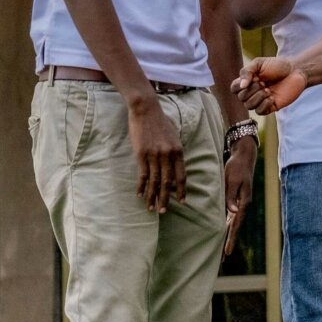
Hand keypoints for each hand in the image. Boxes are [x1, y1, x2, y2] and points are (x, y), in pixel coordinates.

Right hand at [126, 96, 186, 212]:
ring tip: (151, 207)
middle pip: (168, 182)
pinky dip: (141, 186)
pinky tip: (139, 195)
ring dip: (153, 196)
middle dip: (166, 198)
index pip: (181, 175)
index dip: (181, 190)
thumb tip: (176, 163)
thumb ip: (175, 150)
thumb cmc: (160, 121)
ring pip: (155, 181)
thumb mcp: (174, 135)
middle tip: (164, 211)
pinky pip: (143, 174)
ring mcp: (154, 155)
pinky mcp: (141, 154)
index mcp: (178, 151)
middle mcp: (168, 155)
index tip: (182, 202)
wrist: (146, 110)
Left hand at [222, 136, 256, 256]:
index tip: (226, 252)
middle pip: (235, 228)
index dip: (231, 239)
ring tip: (222, 250)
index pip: (236, 225)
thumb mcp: (232, 180)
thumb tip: (233, 212)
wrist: (244, 156)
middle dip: (228, 242)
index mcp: (243, 202)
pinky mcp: (236, 199)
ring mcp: (240, 203)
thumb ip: (231, 196)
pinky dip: (227, 226)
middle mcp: (243, 205)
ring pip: (233, 223)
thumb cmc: (237, 167)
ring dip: (228, 236)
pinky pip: (231, 217)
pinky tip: (223, 232)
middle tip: (222, 258)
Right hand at [237, 56, 310, 115]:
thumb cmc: (278, 66)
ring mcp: (260, 100)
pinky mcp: (270, 107)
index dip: (239, 85)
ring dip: (259, 97)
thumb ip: (247, 71)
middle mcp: (252, 92)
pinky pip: (259, 112)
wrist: (296, 71)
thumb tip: (241, 86)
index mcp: (247, 81)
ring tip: (268, 89)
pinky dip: (264, 104)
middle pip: (241, 98)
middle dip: (252, 89)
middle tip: (263, 82)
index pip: (234, 89)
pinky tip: (272, 97)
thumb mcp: (259, 63)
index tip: (253, 78)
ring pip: (249, 106)